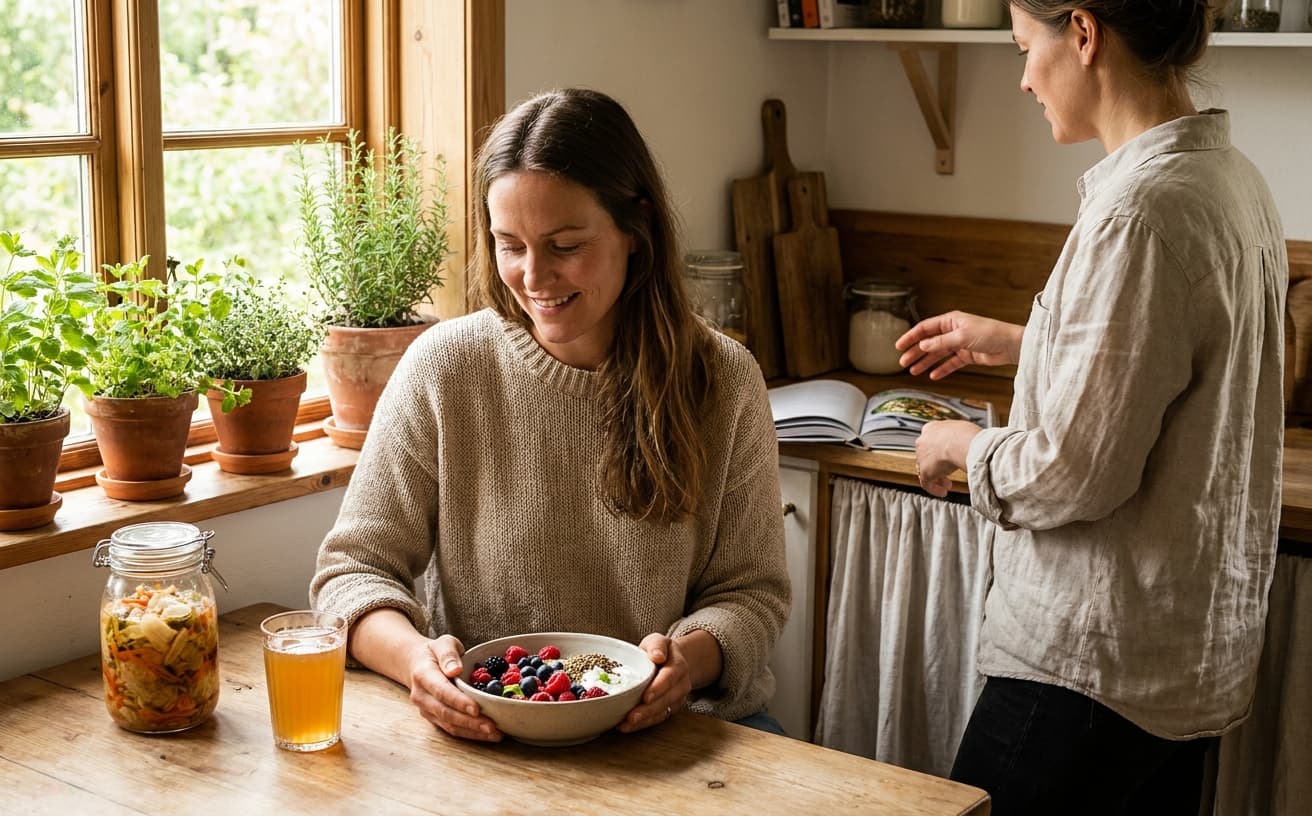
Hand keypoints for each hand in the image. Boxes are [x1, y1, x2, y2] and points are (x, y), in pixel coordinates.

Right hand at [405, 634, 501, 741]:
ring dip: (472, 731)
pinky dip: (469, 733)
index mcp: (423, 675)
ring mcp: (426, 710)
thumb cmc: (435, 652)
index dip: (458, 701)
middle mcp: (421, 696)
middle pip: (445, 713)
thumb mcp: (443, 643)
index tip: (476, 708)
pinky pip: (451, 729)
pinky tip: (487, 734)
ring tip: (494, 733)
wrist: (417, 664)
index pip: (441, 691)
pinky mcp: (433, 719)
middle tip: (492, 726)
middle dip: (469, 722)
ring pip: (449, 725)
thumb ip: (448, 654)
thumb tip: (455, 669)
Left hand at [616, 633, 692, 732]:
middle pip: (666, 699)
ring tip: (626, 725)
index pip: (670, 677)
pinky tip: (627, 726)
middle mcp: (681, 684)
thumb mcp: (658, 640)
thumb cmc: (660, 650)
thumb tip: (657, 656)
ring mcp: (677, 699)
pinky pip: (657, 718)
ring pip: (662, 712)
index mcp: (679, 666)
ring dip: (644, 720)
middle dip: (648, 710)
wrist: (672, 661)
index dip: (658, 688)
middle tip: (631, 717)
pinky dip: (643, 724)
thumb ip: (657, 645)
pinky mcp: (670, 709)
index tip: (646, 697)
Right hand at [896, 311, 1023, 379]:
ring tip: (914, 371)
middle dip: (915, 352)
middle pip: (929, 342)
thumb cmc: (991, 333)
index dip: (911, 337)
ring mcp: (960, 343)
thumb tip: (923, 345)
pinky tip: (933, 376)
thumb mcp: (962, 337)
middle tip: (903, 362)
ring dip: (926, 362)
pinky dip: (942, 369)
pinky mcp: (968, 355)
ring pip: (938, 354)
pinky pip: (951, 363)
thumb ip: (941, 342)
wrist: (1012, 345)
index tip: (898, 346)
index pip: (925, 328)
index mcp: (951, 320)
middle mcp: (954, 331)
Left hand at [915, 419, 979, 497]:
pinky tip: (943, 492)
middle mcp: (923, 442)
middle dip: (938, 465)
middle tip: (948, 471)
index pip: (932, 440)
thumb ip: (961, 437)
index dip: (940, 450)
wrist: (960, 442)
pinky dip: (935, 489)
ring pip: (926, 470)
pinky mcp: (925, 471)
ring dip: (938, 478)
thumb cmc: (966, 435)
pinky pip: (927, 484)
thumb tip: (970, 443)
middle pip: (927, 456)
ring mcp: (922, 457)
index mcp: (931, 429)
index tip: (948, 456)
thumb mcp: (963, 430)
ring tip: (948, 484)